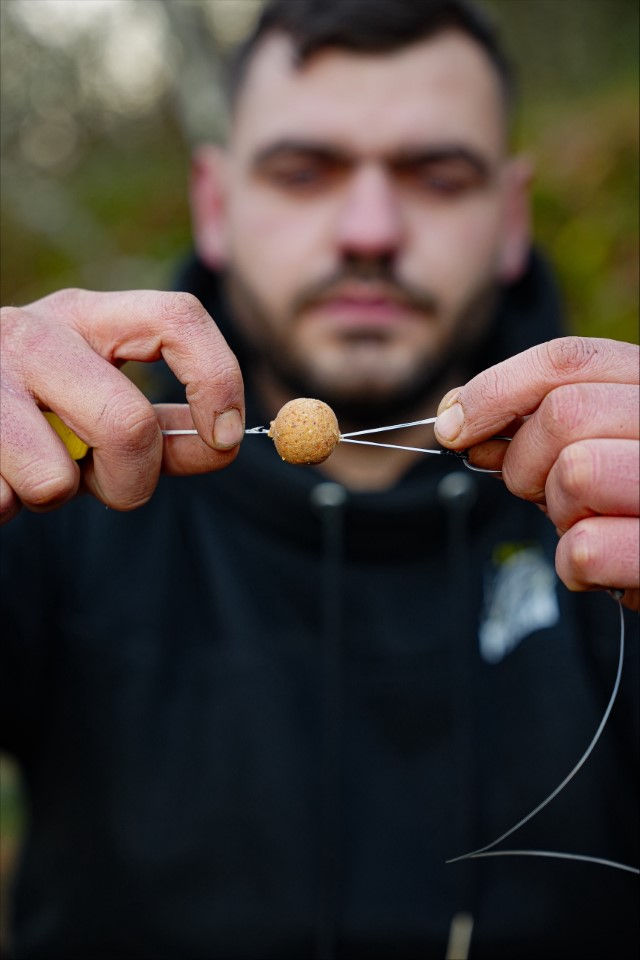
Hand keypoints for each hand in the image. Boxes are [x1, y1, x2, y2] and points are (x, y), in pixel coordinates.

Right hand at [1, 289, 244, 522]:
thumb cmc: (40, 413)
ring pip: (56, 480)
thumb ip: (169, 428)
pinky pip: (3, 501)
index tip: (228, 436)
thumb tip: (227, 442)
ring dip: (57, 495)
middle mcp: (33, 331)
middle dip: (132, 481)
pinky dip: (8, 505)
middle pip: (128, 425)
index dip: (218, 379)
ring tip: (33, 464)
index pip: (178, 317)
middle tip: (104, 480)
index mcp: (88, 316)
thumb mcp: (106, 405)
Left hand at [434, 337, 639, 610]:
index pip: (567, 360)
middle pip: (564, 413)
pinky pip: (585, 549)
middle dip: (524, 461)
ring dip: (559, 510)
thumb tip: (456, 422)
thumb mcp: (588, 447)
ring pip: (577, 473)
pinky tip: (604, 562)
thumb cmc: (628, 500)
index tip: (452, 428)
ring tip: (586, 521)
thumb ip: (531, 426)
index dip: (494, 390)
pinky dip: (574, 564)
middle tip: (537, 491)